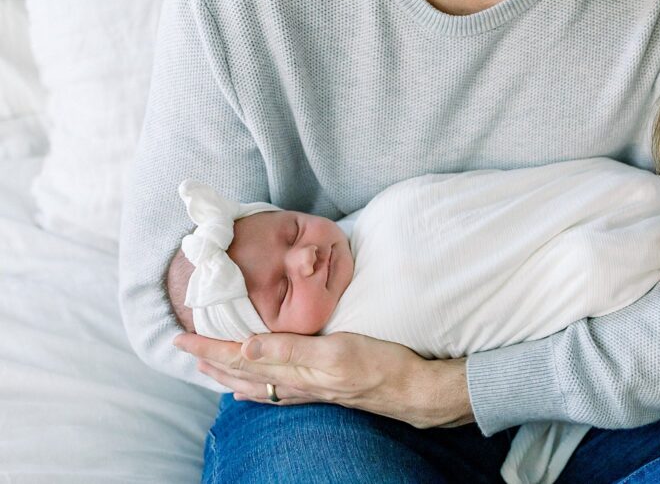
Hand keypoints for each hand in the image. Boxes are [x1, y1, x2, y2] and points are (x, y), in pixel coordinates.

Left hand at [173, 331, 473, 428]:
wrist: (411, 389)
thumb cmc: (379, 365)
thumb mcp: (335, 350)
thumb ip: (290, 349)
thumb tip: (245, 347)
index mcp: (294, 370)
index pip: (240, 357)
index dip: (209, 347)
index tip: (181, 337)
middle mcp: (295, 383)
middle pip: (241, 374)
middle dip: (210, 361)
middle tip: (184, 348)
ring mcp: (308, 389)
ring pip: (255, 385)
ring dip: (228, 375)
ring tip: (209, 366)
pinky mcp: (321, 390)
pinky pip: (274, 390)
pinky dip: (254, 386)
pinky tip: (254, 386)